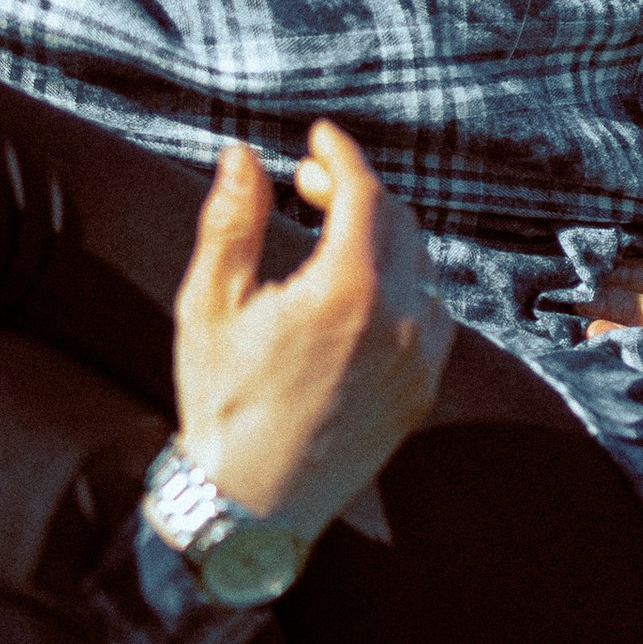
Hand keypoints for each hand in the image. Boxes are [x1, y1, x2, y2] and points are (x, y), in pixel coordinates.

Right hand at [172, 123, 452, 544]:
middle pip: (399, 220)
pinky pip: (434, 315)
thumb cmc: (222, 405)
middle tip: (307, 186)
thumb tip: (242, 156)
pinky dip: (405, 286)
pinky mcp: (424, 392)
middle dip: (356, 190)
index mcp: (347, 292)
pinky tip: (361, 295)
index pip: (365, 193)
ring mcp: (421, 361)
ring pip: (422, 266)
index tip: (319, 136)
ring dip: (382, 237)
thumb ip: (231, 221)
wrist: (253, 507)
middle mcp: (401, 322)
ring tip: (330, 239)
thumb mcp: (209, 305)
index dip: (341, 154)